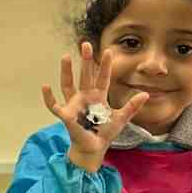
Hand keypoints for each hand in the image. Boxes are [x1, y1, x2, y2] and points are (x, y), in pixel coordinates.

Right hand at [42, 43, 148, 171]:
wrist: (94, 148)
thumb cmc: (105, 132)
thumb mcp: (121, 118)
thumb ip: (132, 106)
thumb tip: (146, 94)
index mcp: (98, 96)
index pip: (102, 77)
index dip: (105, 65)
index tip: (108, 51)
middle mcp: (85, 97)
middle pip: (85, 75)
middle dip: (85, 60)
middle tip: (85, 44)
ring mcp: (74, 104)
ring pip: (68, 84)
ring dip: (66, 71)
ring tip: (66, 56)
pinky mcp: (66, 115)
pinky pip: (54, 105)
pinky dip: (49, 97)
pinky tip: (45, 86)